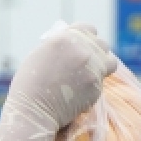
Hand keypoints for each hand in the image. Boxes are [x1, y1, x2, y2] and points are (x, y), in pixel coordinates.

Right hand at [0, 24, 119, 140]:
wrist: (33, 111)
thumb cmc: (30, 83)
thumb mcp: (41, 54)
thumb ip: (61, 45)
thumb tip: (75, 43)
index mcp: (66, 38)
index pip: (88, 29)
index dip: (87, 37)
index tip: (85, 44)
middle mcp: (82, 50)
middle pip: (102, 45)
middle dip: (97, 52)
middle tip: (88, 61)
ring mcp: (92, 69)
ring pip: (110, 62)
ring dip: (102, 67)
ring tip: (90, 75)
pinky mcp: (96, 87)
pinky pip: (101, 82)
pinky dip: (93, 86)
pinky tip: (79, 92)